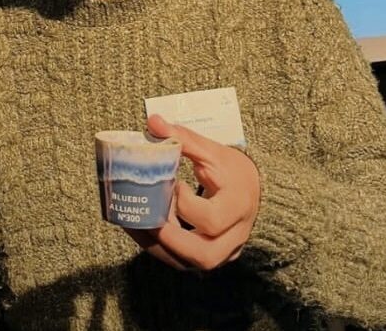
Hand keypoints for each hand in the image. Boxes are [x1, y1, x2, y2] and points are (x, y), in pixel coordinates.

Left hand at [125, 114, 260, 271]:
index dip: (186, 206)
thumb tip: (153, 121)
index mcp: (238, 206)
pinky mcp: (212, 256)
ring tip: (134, 224)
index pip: (212, 219)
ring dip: (160, 248)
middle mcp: (235, 235)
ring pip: (193, 264)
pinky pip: (186, 262)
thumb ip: (183, 138)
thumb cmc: (231, 168)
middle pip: (205, 256)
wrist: (251, 188)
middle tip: (146, 218)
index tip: (172, 185)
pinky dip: (162, 249)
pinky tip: (141, 230)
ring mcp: (225, 251)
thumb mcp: (211, 150)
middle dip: (170, 240)